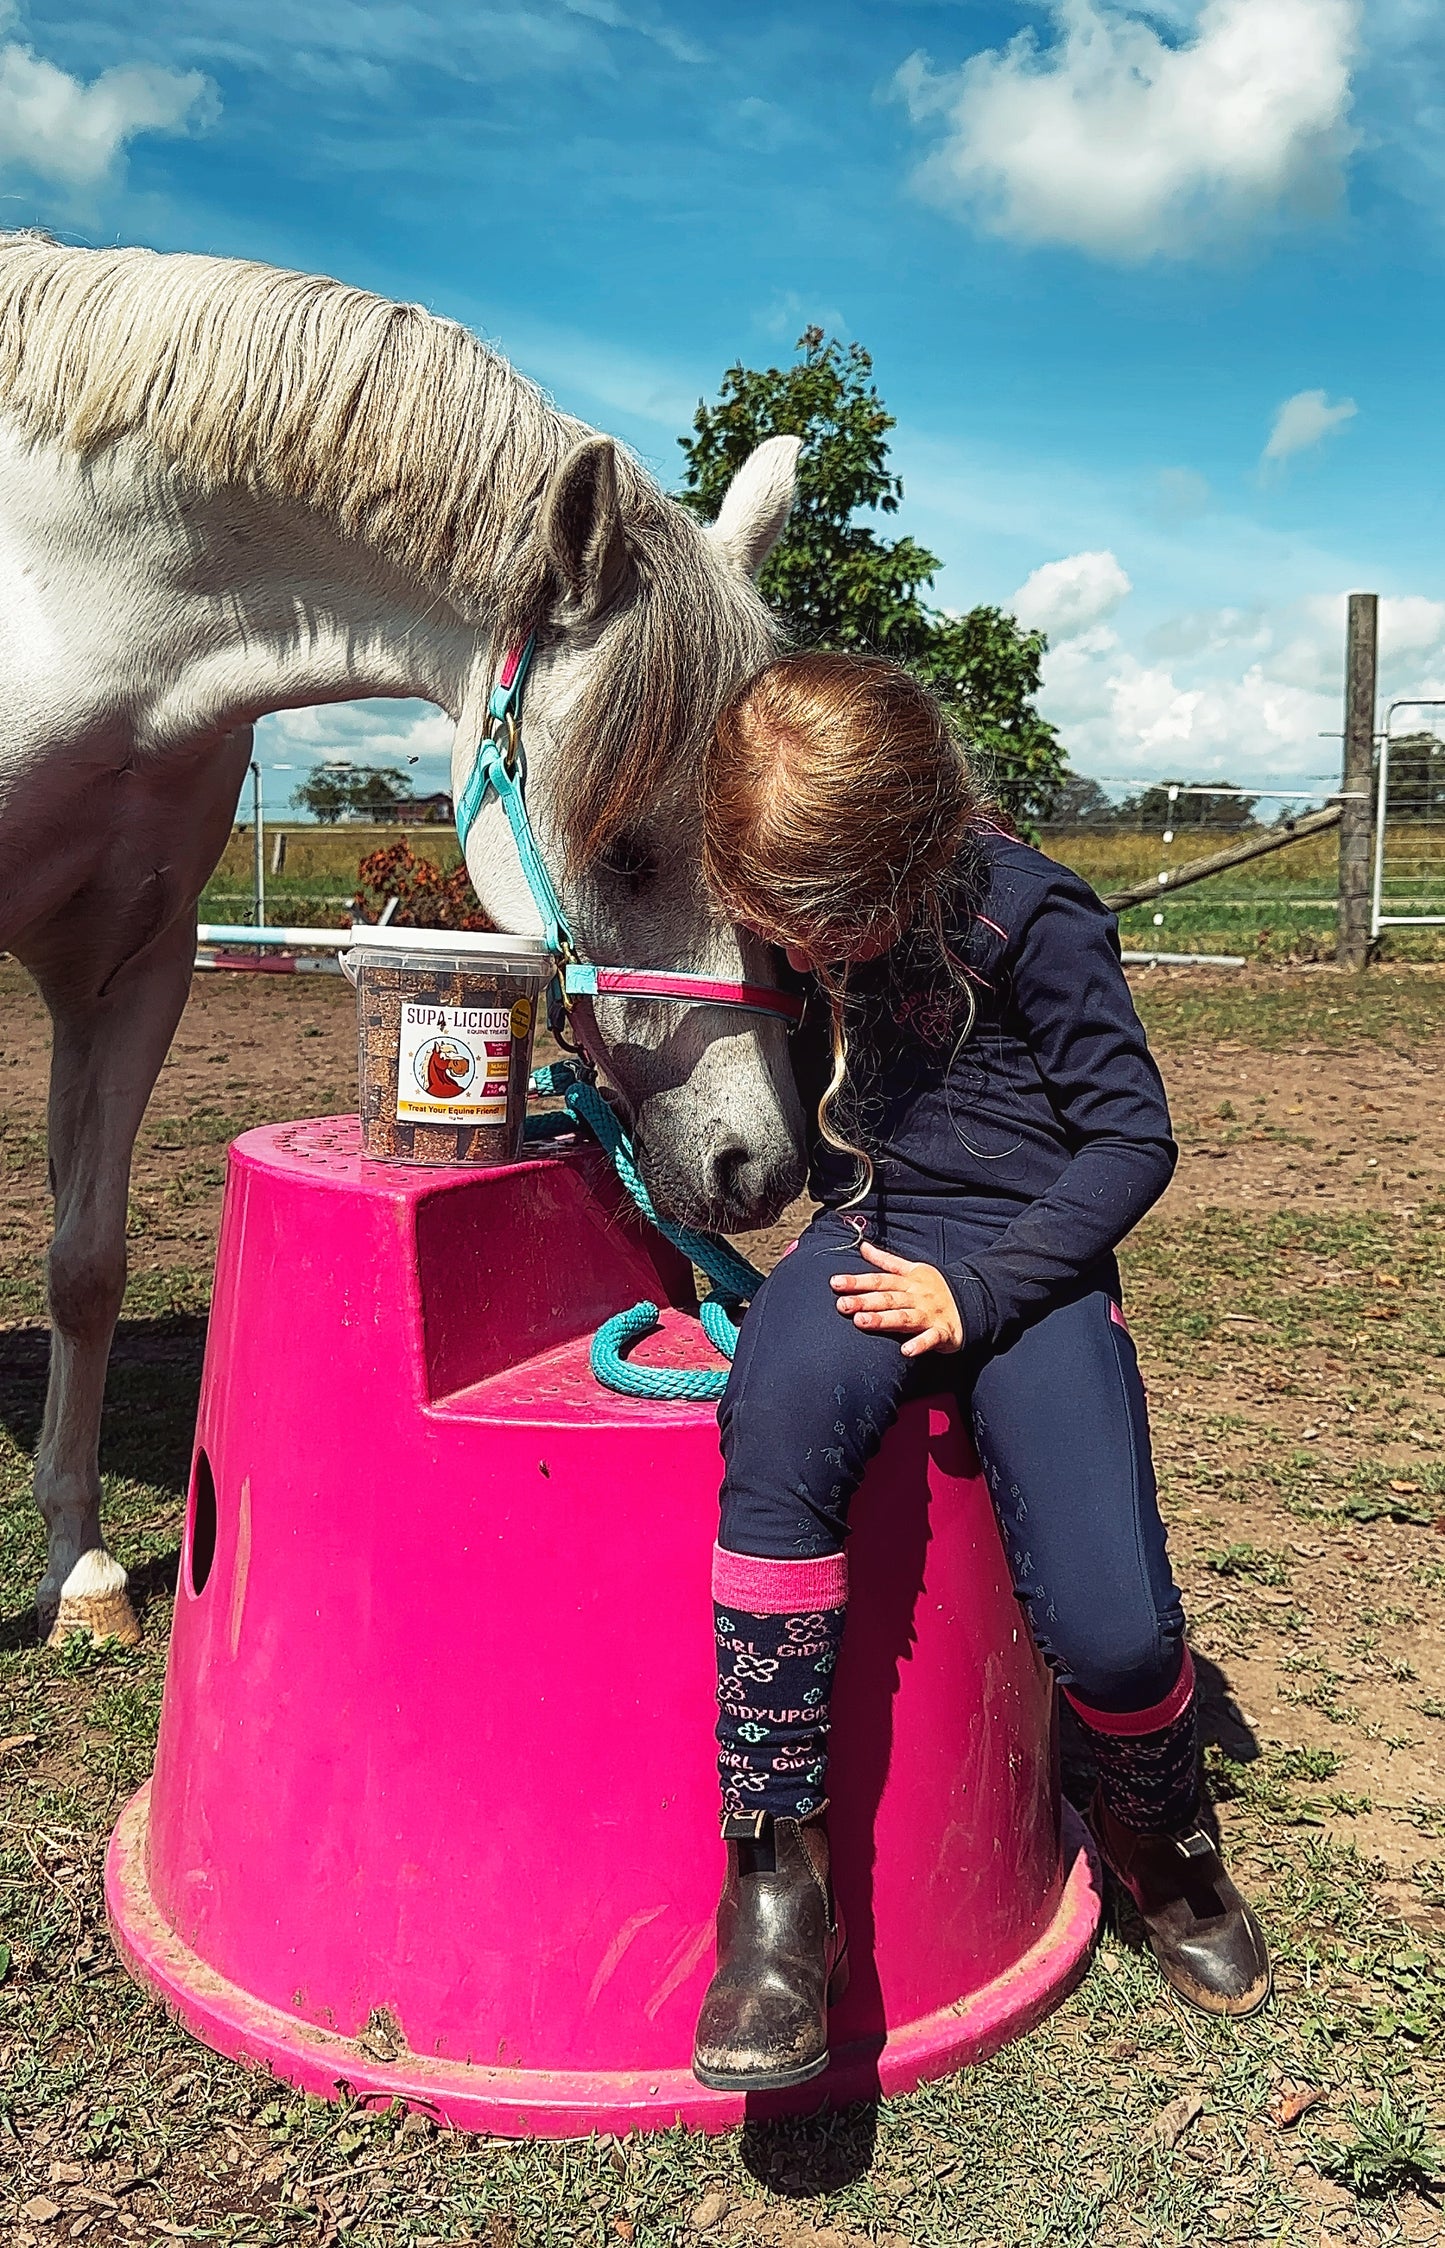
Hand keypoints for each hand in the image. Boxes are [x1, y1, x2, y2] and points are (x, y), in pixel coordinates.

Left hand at [830, 1241, 963, 1356]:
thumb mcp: (913, 1269)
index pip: (879, 1280)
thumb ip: (886, 1261)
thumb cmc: (935, 1287)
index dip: (857, 1281)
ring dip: (884, 1320)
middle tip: (842, 1305)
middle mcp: (917, 1297)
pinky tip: (906, 1351)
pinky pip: (931, 1338)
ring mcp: (930, 1314)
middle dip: (864, 1301)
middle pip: (888, 1298)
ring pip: (905, 1317)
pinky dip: (920, 1344)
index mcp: (908, 1281)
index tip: (835, 1283)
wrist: (973, 1302)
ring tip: (861, 1322)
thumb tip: (862, 1246)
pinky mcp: (944, 1332)